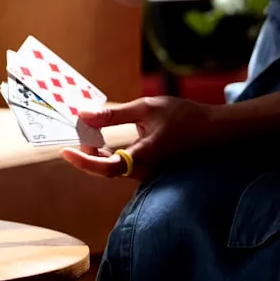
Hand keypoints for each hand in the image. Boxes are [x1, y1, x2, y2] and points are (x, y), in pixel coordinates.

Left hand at [60, 96, 216, 181]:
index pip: (106, 167)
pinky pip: (121, 165)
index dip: (83, 161)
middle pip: (105, 168)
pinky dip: (106, 152)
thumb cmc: (183, 116)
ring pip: (112, 167)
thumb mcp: (146, 108)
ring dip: (95, 151)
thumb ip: (113, 114)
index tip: (65, 151)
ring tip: (86, 130)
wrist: (214, 129)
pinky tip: (99, 137)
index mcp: (144, 156)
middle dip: (86, 151)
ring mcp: (147, 172)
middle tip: (75, 131)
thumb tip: (82, 115)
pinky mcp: (148, 169)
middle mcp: (144, 170)